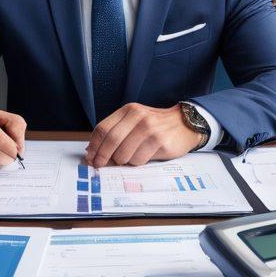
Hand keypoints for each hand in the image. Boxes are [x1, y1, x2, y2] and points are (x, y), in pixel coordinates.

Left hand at [84, 103, 202, 167]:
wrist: (185, 124)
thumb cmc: (155, 125)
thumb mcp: (135, 121)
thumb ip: (116, 132)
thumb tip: (92, 152)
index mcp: (129, 111)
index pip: (103, 128)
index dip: (94, 145)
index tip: (90, 157)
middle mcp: (139, 117)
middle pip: (111, 140)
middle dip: (102, 157)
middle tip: (100, 165)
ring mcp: (150, 129)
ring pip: (124, 154)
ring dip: (123, 161)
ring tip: (131, 157)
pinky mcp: (160, 142)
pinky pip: (139, 160)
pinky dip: (137, 162)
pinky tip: (144, 156)